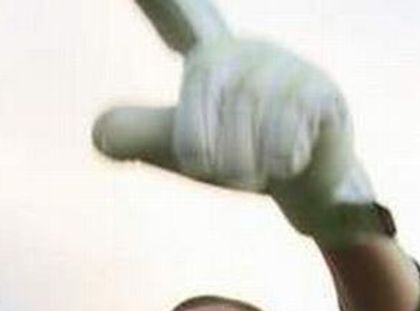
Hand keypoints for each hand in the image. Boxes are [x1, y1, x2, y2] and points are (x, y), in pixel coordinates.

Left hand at [93, 0, 383, 245]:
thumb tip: (99, 135)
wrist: (310, 184)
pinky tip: (294, 159)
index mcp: (208, 59)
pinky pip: (283, 140)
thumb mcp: (183, 150)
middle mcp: (246, 52)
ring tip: (266, 168)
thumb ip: (142, 137)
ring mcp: (287, 68)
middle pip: (207, 113)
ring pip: (247, 130)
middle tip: (238, 174)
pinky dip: (281, 163)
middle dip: (218, 162)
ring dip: (251, 167)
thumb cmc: (245, 157)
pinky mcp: (320, 94)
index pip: (174, 12)